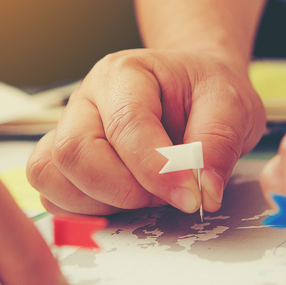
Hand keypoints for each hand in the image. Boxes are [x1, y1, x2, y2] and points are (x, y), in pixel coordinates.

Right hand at [28, 49, 264, 215]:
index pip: (125, 124)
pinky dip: (85, 211)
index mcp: (124, 73)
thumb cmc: (205, 94)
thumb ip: (218, 144)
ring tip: (145, 195)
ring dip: (100, 202)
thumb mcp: (232, 106)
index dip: (157, 169)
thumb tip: (202, 191)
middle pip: (73, 151)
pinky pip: (53, 195)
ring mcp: (68, 131)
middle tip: (165, 194)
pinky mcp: (63, 163)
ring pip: (52, 176)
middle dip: (122, 189)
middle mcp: (85, 100)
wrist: (194, 93)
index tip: (190, 196)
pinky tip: (123, 202)